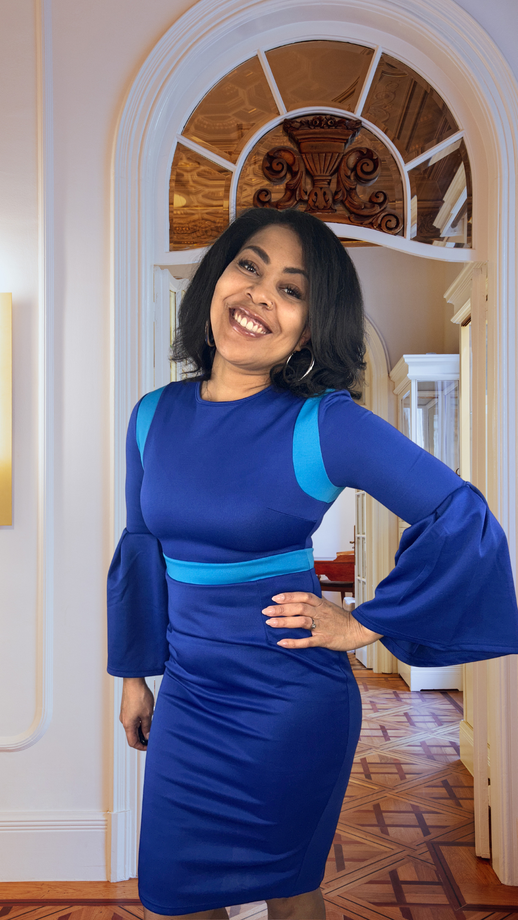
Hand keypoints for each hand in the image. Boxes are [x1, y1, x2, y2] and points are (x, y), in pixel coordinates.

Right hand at [120, 677, 154, 750]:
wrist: (133, 681)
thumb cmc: (139, 695)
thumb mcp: (147, 714)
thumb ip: (147, 727)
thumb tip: (148, 736)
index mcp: (128, 724)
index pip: (132, 742)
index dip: (141, 747)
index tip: (149, 747)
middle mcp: (124, 720)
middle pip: (132, 735)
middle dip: (142, 738)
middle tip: (152, 737)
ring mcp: (125, 714)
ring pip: (133, 727)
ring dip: (142, 728)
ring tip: (151, 725)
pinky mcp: (127, 708)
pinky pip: (133, 719)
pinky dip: (140, 722)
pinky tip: (147, 717)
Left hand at [262, 593, 381, 651]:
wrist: (359, 630)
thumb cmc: (342, 619)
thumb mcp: (328, 607)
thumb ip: (314, 604)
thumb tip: (297, 601)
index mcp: (321, 604)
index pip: (303, 596)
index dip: (289, 596)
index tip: (275, 598)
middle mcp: (320, 613)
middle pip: (299, 608)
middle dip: (281, 609)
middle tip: (266, 611)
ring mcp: (322, 626)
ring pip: (301, 622)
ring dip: (285, 622)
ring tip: (270, 623)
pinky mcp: (324, 640)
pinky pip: (307, 641)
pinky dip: (294, 642)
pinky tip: (282, 643)